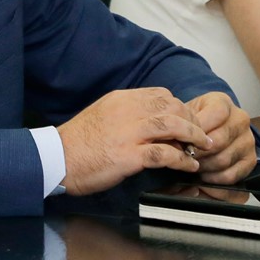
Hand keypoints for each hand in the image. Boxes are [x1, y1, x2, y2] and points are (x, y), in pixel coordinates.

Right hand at [54, 88, 209, 196]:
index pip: (161, 95)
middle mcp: (127, 111)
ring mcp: (128, 133)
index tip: (188, 120)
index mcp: (121, 99)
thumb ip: (125, 113)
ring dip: (193, 137)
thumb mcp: (102, 115)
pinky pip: (164, 154)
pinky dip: (181, 159)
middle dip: (192, 121)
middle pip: (172, 107)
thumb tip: (150, 120)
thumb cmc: (78, 142)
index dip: (180, 107)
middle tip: (201, 135)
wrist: (56, 159)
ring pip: (172, 126)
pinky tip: (189, 165)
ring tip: (203, 147)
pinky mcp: (128, 156)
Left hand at [184, 91, 259, 184]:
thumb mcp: (186, 113)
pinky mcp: (250, 161)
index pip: (216, 115)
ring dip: (204, 167)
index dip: (198, 130)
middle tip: (183, 159)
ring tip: (190, 167)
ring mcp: (248, 141)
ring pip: (223, 160)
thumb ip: (183, 122)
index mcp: (223, 103)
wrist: (207, 129)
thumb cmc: (193, 121)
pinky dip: (213, 180)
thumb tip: (178, 140)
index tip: (181, 141)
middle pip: (219, 141)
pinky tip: (202, 177)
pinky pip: (231, 176)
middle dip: (197, 153)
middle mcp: (240, 120)